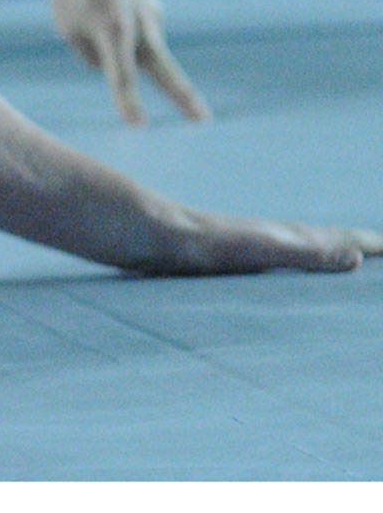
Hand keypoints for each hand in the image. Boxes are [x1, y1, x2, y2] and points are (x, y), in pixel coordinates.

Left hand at [46, 0, 208, 125]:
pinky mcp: (156, 10)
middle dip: (182, 94)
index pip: (121, 73)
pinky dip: (126, 34)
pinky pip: (138, 36)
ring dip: (125, 50)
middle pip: (161, 66)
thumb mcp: (69, 30)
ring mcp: (152, 15)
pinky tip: (108, 11)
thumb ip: (95, 56)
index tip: (139, 126)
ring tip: (94, 15)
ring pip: (142, 51)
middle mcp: (138, 23)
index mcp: (111, 28)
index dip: (128, 100)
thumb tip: (122, 70)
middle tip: (204, 119)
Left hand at [157, 205, 382, 274]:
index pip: (338, 241)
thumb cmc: (207, 246)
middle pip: (323, 241)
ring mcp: (250, 249)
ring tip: (340, 261)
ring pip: (298, 250)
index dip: (366, 245)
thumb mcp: (264, 250)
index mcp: (286, 239)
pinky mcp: (228, 260)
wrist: (153, 236)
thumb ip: (307, 253)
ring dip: (324, 253)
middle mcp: (271, 239)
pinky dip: (290, 266)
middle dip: (354, 246)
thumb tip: (354, 256)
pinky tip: (279, 277)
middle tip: (380, 250)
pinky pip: (272, 263)